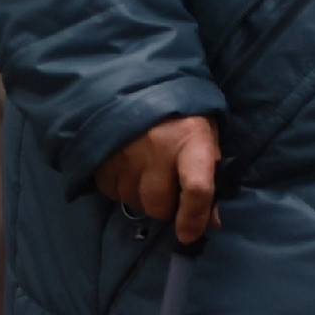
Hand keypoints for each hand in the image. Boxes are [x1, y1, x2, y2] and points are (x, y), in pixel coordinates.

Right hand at [94, 115, 220, 245]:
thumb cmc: (180, 114)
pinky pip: (112, 192)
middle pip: (159, 204)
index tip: (188, 234)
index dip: (194, 218)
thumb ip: (210, 177)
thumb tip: (211, 222)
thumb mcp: (205, 137)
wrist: (138, 80)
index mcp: (191, 139)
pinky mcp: (102, 155)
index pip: (197, 188)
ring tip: (146, 172)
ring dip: (142, 197)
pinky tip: (128, 168)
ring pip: (134, 202)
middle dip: (166, 206)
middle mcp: (158, 147)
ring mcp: (126, 151)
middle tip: (168, 187)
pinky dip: (122, 188)